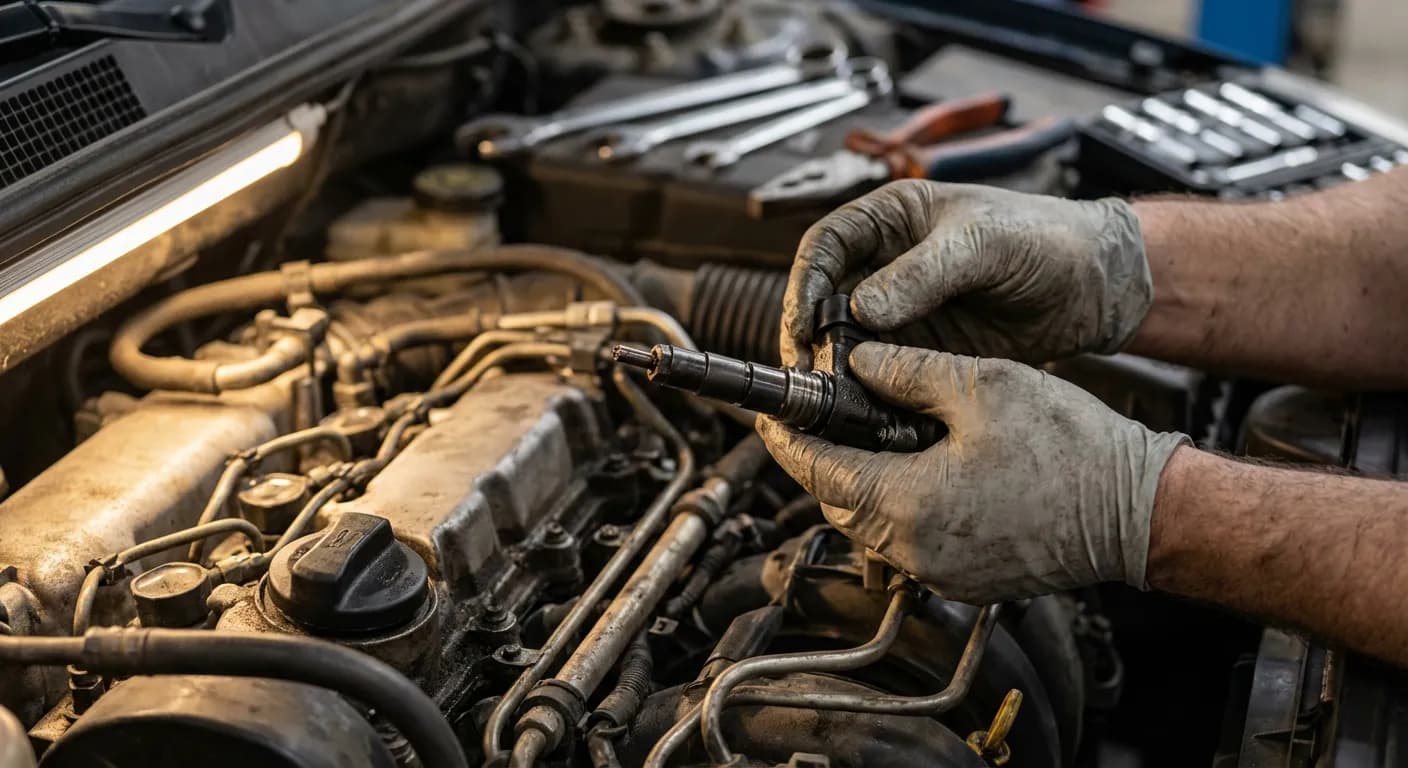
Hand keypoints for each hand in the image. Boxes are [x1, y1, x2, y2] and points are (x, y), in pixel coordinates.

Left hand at [757, 342, 1188, 602]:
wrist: (1138, 512)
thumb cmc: (1073, 451)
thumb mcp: (983, 386)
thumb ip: (906, 372)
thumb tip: (858, 362)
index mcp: (907, 503)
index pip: (815, 469)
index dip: (786, 436)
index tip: (770, 413)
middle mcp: (913, 549)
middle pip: (838, 498)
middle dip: (826, 455)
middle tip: (829, 411)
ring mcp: (937, 572)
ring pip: (871, 520)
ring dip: (865, 477)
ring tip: (882, 431)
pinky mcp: (961, 579)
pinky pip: (907, 538)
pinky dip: (901, 502)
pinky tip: (924, 466)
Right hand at [780, 180, 1150, 368]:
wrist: (1096, 286)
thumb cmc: (1045, 237)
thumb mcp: (984, 243)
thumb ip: (924, 273)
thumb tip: (863, 306)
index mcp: (892, 220)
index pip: (825, 245)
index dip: (805, 282)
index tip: (803, 322)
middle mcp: (888, 265)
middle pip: (825, 300)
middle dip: (811, 335)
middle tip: (811, 370)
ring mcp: (903, 311)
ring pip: (847, 341)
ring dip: (836, 368)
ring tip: (834, 397)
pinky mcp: (923, 350)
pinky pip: (882, 371)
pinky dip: (869, 391)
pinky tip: (867, 408)